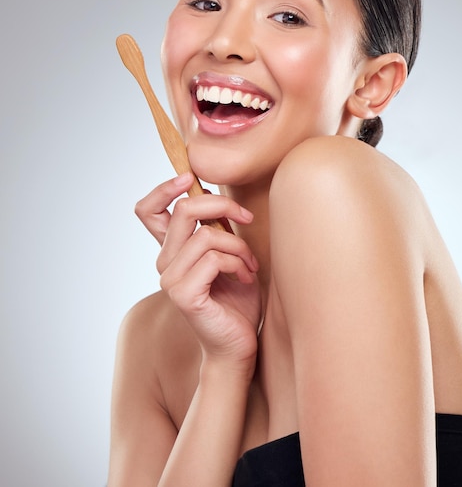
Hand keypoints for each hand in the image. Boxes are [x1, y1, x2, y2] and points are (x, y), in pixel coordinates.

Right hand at [135, 173, 261, 368]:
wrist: (238, 345)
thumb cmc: (238, 300)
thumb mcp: (229, 255)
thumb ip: (217, 230)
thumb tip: (217, 196)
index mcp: (173, 251)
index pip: (148, 211)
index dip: (164, 188)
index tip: (190, 177)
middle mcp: (165, 262)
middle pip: (184, 209)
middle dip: (222, 205)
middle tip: (247, 218)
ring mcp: (171, 279)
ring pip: (207, 235)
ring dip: (238, 245)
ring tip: (250, 264)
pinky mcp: (184, 294)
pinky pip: (213, 258)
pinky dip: (238, 263)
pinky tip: (246, 278)